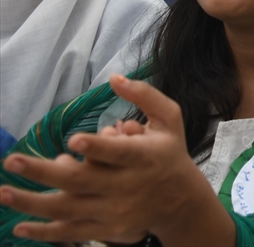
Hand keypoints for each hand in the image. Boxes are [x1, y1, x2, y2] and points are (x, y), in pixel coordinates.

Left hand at [0, 74, 231, 245]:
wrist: (181, 201)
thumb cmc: (170, 152)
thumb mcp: (169, 119)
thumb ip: (145, 96)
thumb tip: (114, 77)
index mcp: (143, 156)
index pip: (118, 153)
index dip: (97, 148)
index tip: (73, 140)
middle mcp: (126, 186)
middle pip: (80, 180)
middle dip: (43, 172)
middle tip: (12, 161)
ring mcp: (114, 210)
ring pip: (68, 208)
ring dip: (32, 202)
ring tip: (4, 192)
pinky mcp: (105, 228)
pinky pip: (70, 231)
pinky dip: (44, 232)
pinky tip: (18, 226)